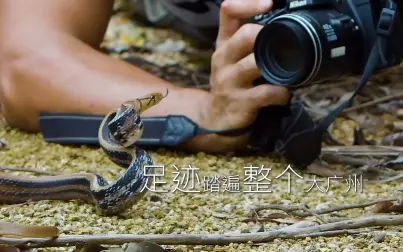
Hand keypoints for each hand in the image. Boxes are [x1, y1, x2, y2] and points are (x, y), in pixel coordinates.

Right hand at [183, 0, 289, 151]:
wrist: (217, 116)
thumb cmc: (232, 81)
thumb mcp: (232, 56)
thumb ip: (247, 39)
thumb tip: (279, 20)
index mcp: (224, 43)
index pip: (229, 12)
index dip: (249, 3)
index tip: (269, 3)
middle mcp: (223, 58)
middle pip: (246, 34)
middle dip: (269, 36)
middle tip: (285, 45)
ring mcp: (229, 80)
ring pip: (255, 63)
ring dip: (279, 66)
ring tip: (289, 72)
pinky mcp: (239, 101)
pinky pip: (265, 93)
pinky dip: (281, 93)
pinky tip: (284, 94)